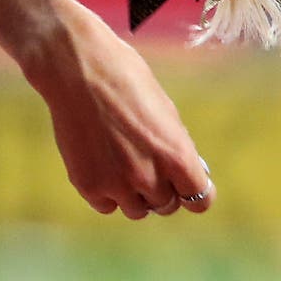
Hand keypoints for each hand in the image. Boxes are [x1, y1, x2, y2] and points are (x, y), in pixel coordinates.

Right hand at [20, 16, 214, 219]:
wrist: (79, 70)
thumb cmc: (128, 82)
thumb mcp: (166, 113)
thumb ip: (175, 148)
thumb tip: (183, 172)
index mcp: (178, 156)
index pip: (200, 200)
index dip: (196, 193)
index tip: (188, 185)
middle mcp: (150, 178)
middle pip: (167, 205)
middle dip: (164, 190)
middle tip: (150, 166)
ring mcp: (117, 185)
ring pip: (137, 210)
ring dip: (136, 195)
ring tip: (125, 165)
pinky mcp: (88, 186)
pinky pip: (106, 205)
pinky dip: (107, 193)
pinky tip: (103, 167)